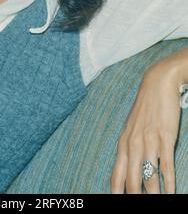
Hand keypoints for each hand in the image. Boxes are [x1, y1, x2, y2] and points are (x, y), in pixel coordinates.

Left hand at [110, 49, 187, 193]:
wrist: (157, 85)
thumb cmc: (144, 109)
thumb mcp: (130, 129)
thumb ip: (128, 150)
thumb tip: (127, 173)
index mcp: (123, 144)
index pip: (116, 176)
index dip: (116, 194)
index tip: (117, 204)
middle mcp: (133, 145)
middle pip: (132, 182)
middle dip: (136, 198)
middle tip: (140, 207)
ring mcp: (149, 142)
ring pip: (150, 178)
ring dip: (153, 196)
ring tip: (157, 204)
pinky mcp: (165, 138)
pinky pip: (166, 167)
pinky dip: (169, 184)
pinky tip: (171, 194)